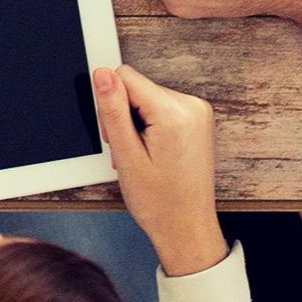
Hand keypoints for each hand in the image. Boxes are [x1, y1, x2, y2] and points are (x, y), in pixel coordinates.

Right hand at [92, 64, 227, 276]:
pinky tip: (153, 151)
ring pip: (147, 97)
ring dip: (137, 123)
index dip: (110, 105)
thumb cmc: (159, 202)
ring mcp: (199, 112)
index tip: (117, 137)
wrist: (187, 227)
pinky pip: (162, 107)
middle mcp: (192, 106)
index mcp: (175, 113)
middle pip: (137, 87)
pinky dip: (151, 125)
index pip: (125, 77)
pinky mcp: (198, 119)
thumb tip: (103, 73)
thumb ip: (113, 110)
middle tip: (129, 152)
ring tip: (142, 155)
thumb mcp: (126, 155)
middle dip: (124, 116)